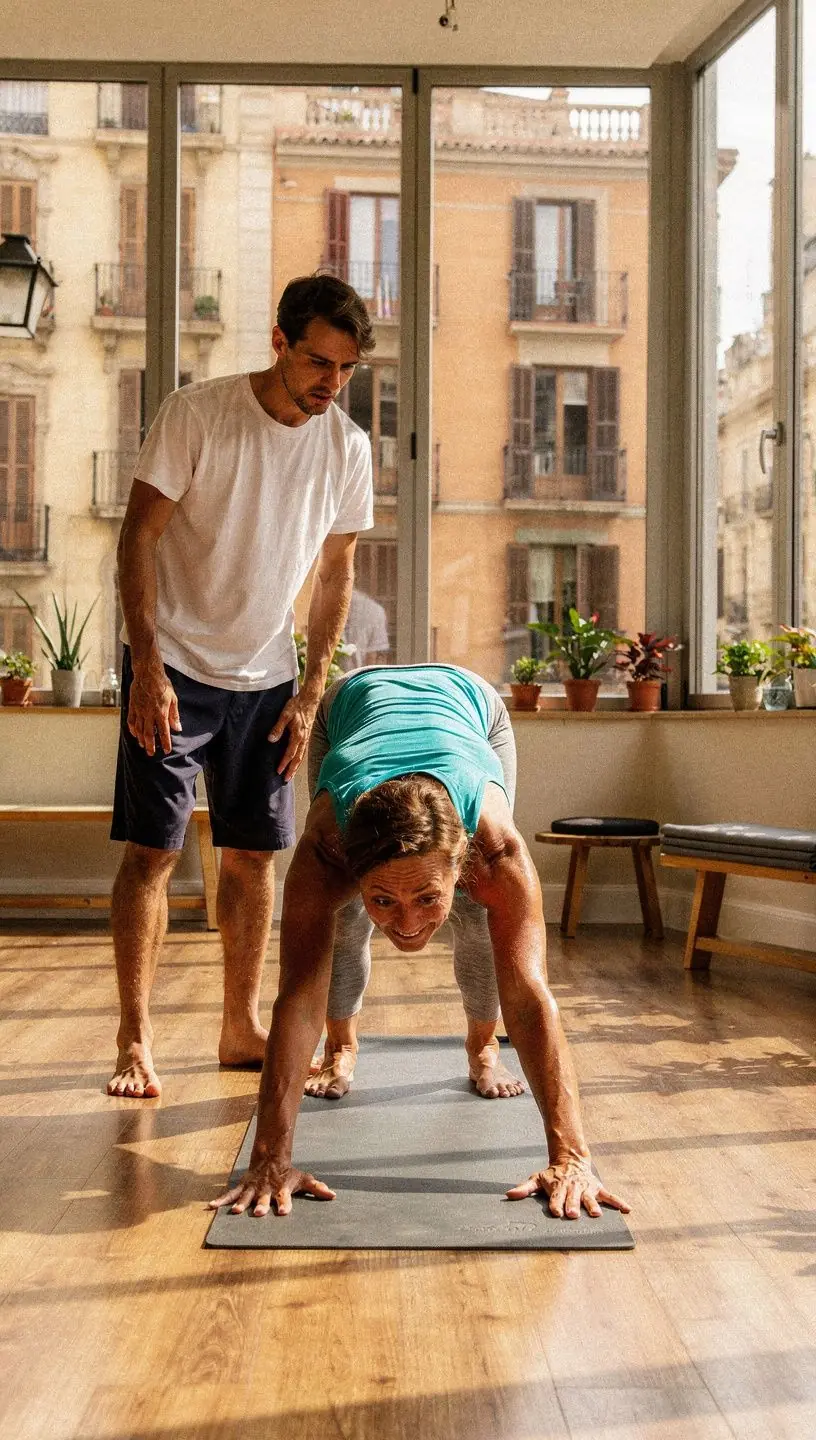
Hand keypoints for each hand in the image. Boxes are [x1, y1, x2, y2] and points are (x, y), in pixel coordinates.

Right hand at [128, 658, 180, 755]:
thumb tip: (178, 728)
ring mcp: (139, 710)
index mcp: (161, 712)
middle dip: (151, 746)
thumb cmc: (163, 685)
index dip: (165, 743)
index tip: (166, 750)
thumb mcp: (173, 699)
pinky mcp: (133, 706)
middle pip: (149, 734)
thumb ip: (174, 715)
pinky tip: (135, 734)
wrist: (148, 673)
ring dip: (141, 739)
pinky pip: (131, 721)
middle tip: (151, 754)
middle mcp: (149, 713)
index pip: (163, 732)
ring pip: (139, 730)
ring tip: (144, 746)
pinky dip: (132, 729)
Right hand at [209, 1157, 335, 1216]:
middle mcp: (266, 1190)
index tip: (284, 1212)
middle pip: (263, 1199)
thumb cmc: (288, 1173)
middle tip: (258, 1213)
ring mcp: (253, 1189)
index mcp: (281, 1189)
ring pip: (246, 1197)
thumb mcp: (304, 1179)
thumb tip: (333, 1196)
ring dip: (241, 1204)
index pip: (284, 1198)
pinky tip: (211, 1207)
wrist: (270, 1156)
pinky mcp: (242, 1187)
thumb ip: (317, 1188)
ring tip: (235, 1212)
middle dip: (260, 1206)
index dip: (285, 1204)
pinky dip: (220, 1200)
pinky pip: (230, 1194)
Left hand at [269, 690, 319, 779]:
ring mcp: (307, 737)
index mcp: (298, 735)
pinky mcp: (307, 734)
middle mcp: (303, 738)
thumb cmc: (297, 705)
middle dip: (292, 769)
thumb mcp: (285, 714)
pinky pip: (304, 749)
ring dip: (296, 765)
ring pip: (302, 755)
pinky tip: (297, 759)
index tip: (278, 771)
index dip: (284, 763)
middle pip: (298, 758)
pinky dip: (300, 757)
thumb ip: (278, 727)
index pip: (290, 753)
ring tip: (291, 773)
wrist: (311, 698)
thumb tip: (271, 739)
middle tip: (286, 779)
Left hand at [506, 1158, 629, 1219]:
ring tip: (596, 1215)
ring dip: (592, 1206)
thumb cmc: (553, 1174)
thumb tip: (508, 1194)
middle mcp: (573, 1188)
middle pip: (572, 1199)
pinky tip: (627, 1210)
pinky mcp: (598, 1188)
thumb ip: (525, 1188)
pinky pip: (610, 1196)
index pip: (555, 1198)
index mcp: (558, 1187)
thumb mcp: (537, 1178)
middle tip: (573, 1214)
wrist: (571, 1159)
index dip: (554, 1204)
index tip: (554, 1212)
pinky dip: (619, 1202)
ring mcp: (586, 1188)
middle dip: (573, 1206)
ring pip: (590, 1198)